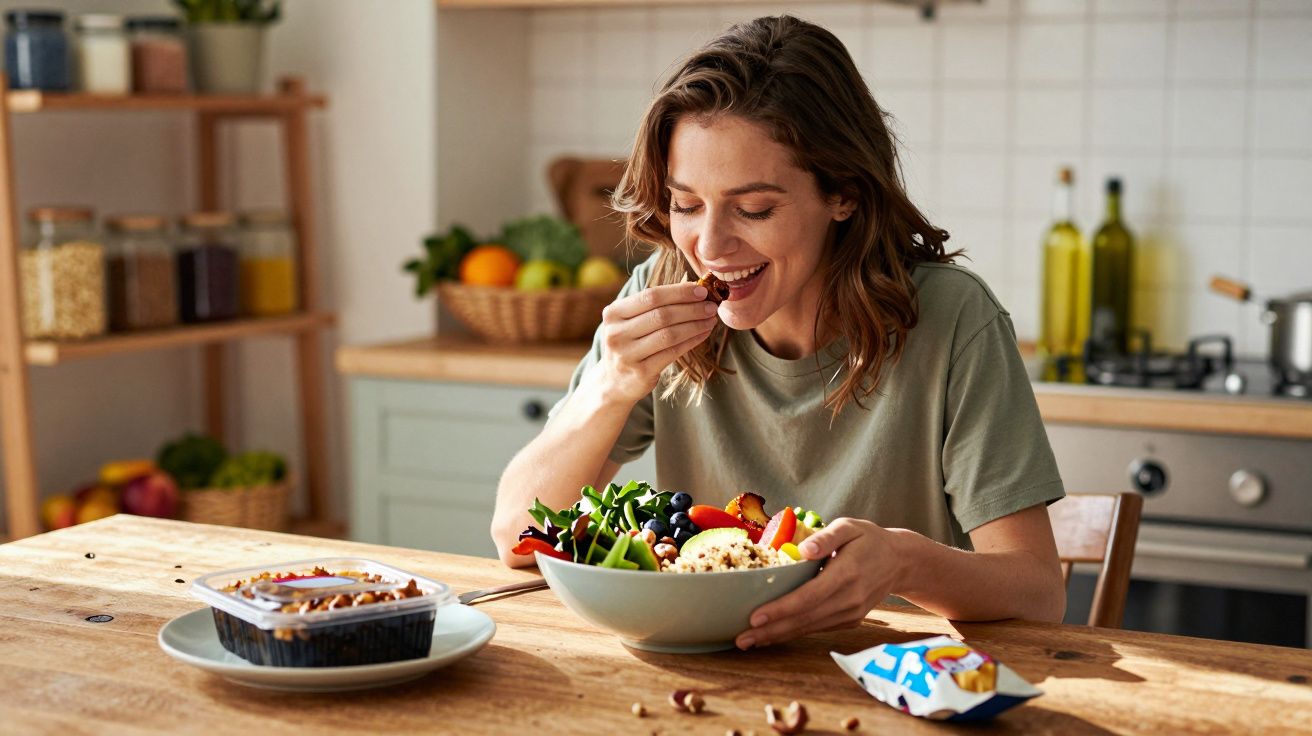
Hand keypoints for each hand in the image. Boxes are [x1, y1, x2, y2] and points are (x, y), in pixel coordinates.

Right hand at [594, 282, 718, 403]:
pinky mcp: (641, 372)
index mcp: (614, 313)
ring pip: (669, 334)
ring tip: (711, 319)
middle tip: (711, 306)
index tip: (701, 290)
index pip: (651, 296)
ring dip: (695, 325)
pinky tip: (703, 334)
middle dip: (691, 308)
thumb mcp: (631, 320)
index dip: (679, 292)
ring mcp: (627, 354)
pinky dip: (692, 341)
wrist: (614, 380)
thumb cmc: (630, 342)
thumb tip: (694, 288)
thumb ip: (655, 305)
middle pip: (662, 315)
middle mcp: (616, 333)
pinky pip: (673, 352)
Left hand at [735, 518, 900, 648]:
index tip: (755, 617)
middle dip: (771, 631)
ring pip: (809, 628)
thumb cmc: (869, 539)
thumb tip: (804, 550)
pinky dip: (794, 633)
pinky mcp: (850, 619)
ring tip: (749, 642)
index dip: (781, 609)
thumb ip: (826, 537)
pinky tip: (772, 635)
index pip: (809, 596)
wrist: (900, 561)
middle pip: (805, 619)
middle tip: (741, 639)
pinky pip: (818, 628)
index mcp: (847, 573)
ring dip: (778, 637)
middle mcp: (849, 599)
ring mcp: (851, 613)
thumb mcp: (850, 527)